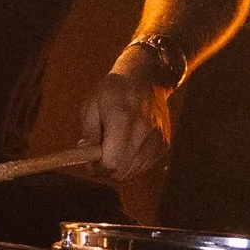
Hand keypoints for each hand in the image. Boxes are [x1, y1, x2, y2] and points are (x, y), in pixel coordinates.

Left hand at [78, 65, 172, 182]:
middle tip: (98, 157)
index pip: (111, 162)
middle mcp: (143, 131)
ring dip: (119, 166)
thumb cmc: (114, 90)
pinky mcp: (163, 145)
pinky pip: (143, 166)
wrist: (146, 78)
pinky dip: (132, 162)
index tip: (90, 164)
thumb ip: (89, 131)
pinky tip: (127, 145)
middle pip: (121, 171)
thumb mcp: (92, 104)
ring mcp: (156, 139)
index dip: (97, 168)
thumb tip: (86, 153)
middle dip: (106, 169)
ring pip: (132, 171)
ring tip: (113, 146)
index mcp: (122, 118)